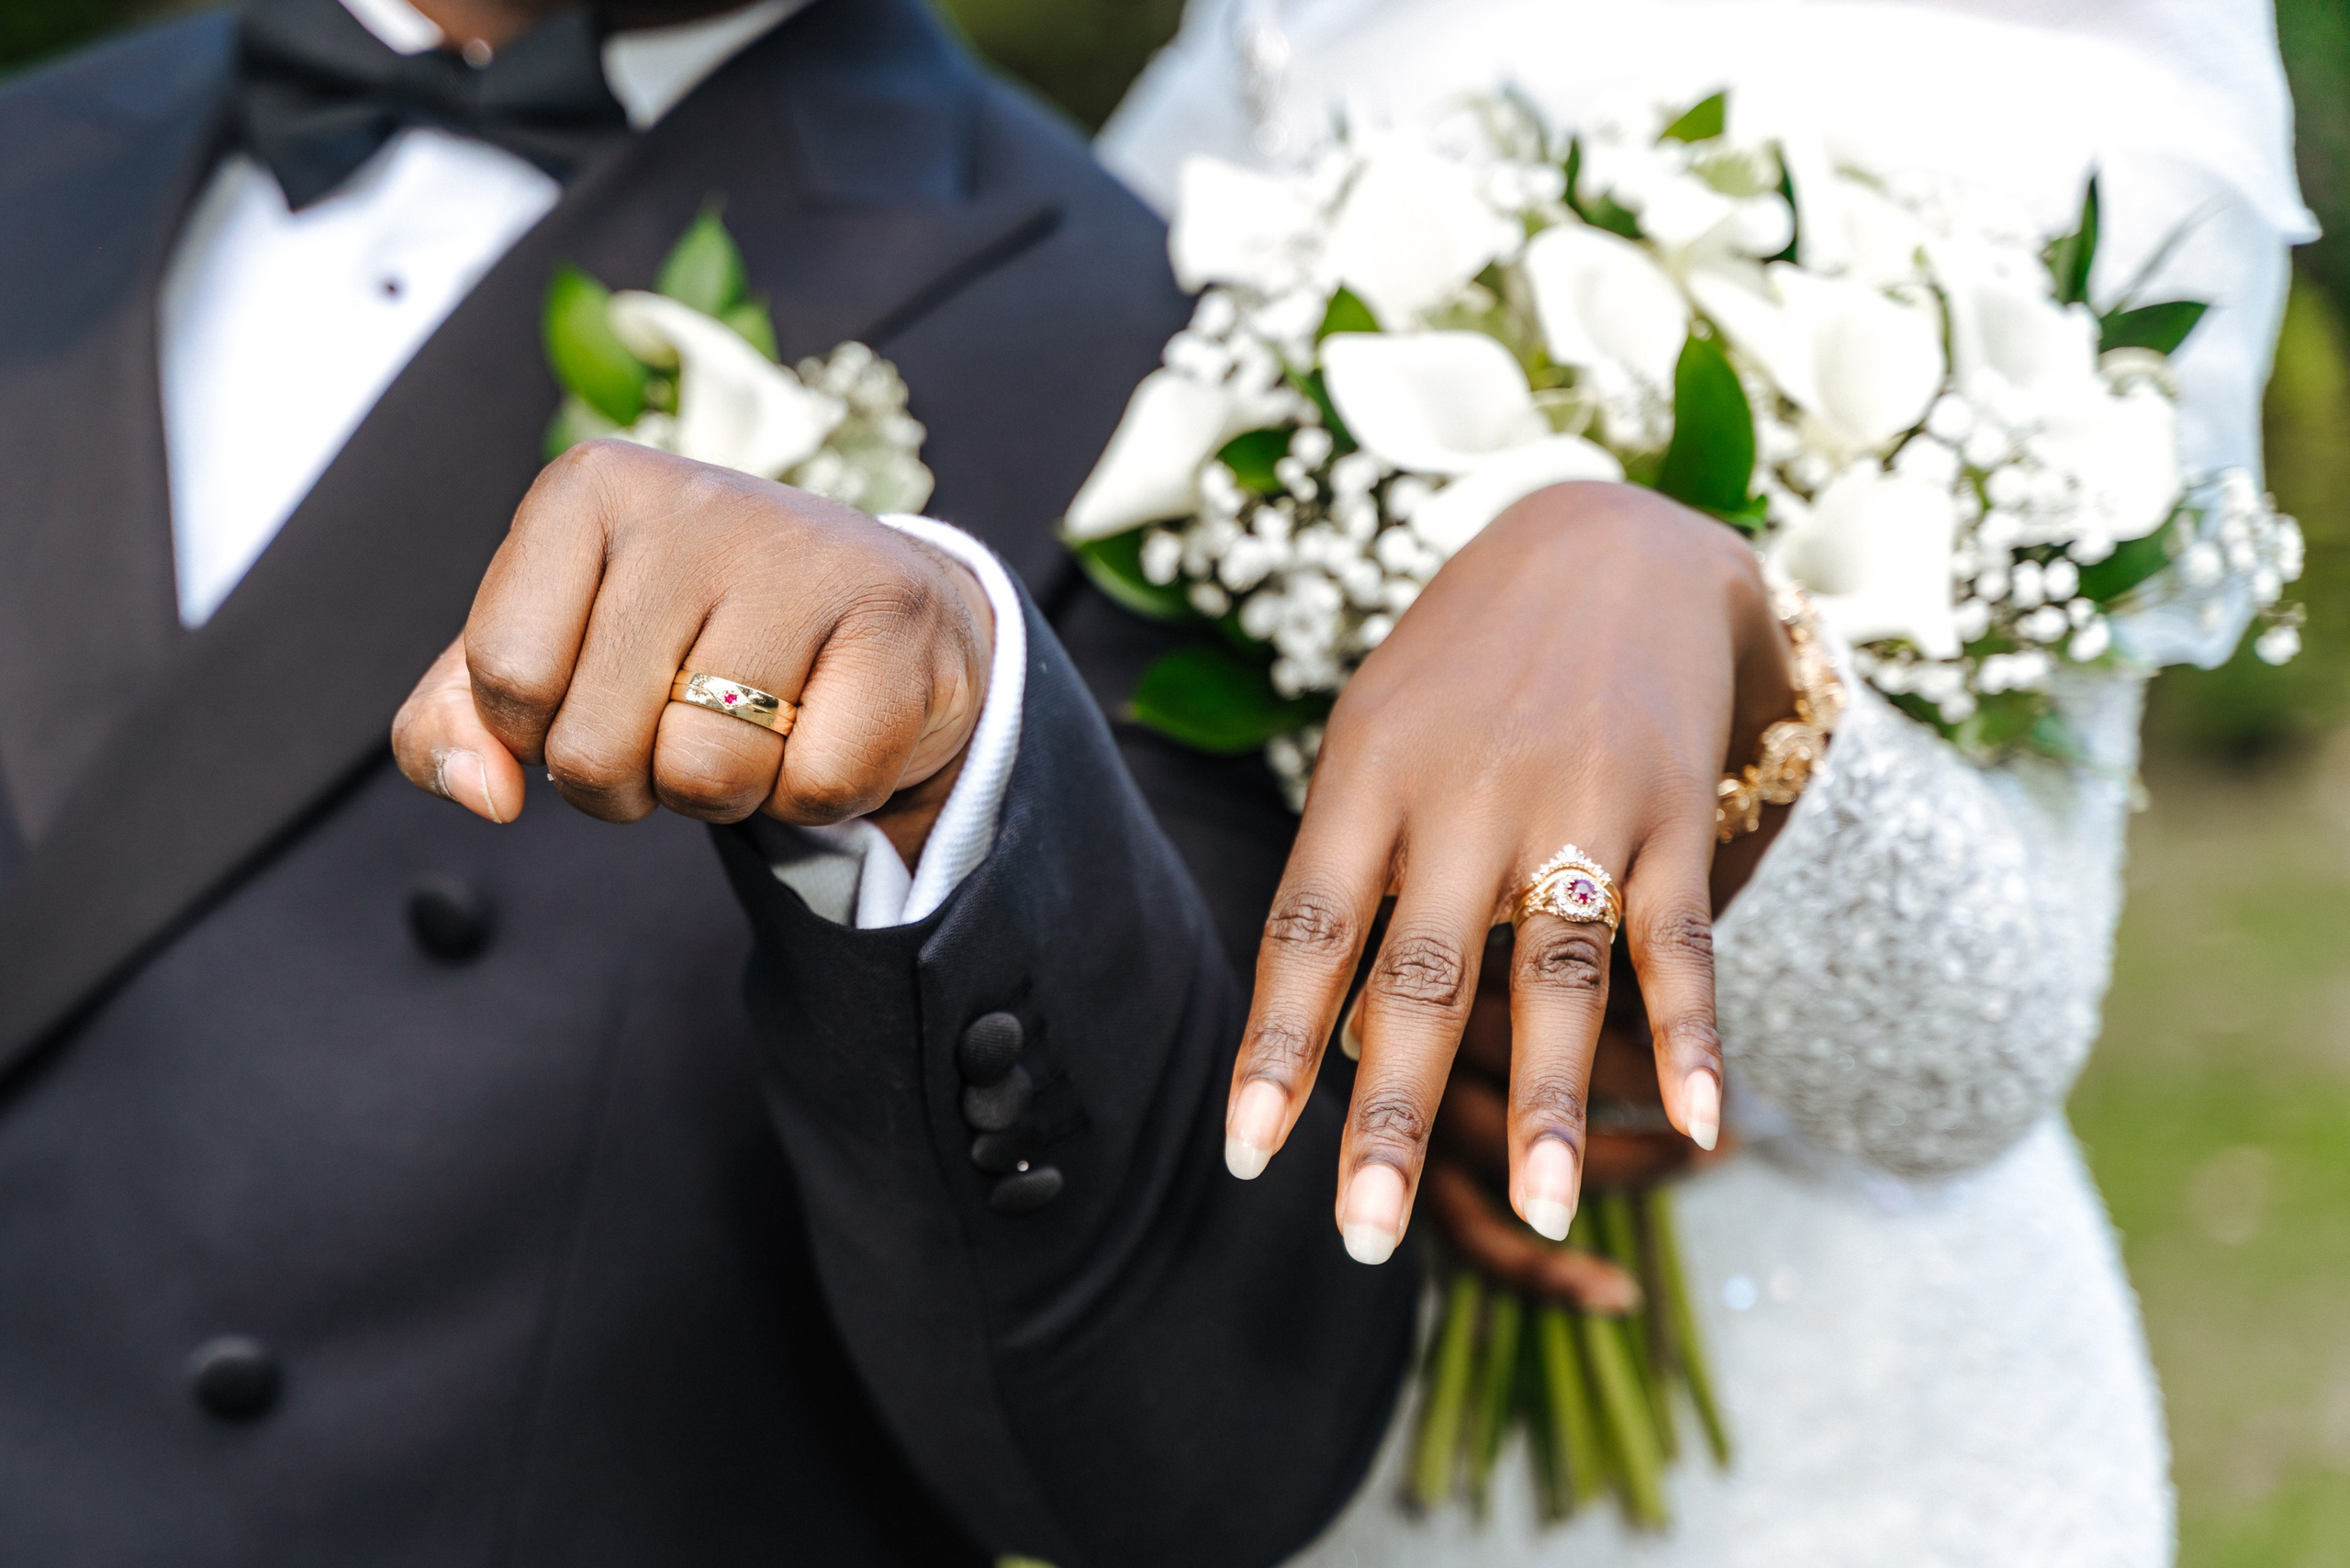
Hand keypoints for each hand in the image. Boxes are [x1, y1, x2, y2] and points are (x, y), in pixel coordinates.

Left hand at [391, 441, 992, 860]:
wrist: (884, 612)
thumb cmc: (695, 636)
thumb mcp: (554, 659)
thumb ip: (458, 721)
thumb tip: (486, 795)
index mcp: (590, 487)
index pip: (506, 674)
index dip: (541, 729)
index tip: (599, 690)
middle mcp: (696, 499)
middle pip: (595, 746)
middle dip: (634, 780)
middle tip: (686, 719)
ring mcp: (805, 554)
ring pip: (704, 776)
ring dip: (728, 793)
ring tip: (764, 723)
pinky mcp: (895, 619)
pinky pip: (815, 788)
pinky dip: (816, 794)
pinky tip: (832, 722)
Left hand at [1221, 481, 1794, 1263]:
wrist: (1614, 534)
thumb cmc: (1467, 661)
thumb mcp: (1380, 728)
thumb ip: (1356, 863)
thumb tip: (1344, 1034)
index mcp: (1367, 774)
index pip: (1307, 931)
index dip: (1276, 1048)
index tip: (1250, 1154)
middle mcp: (1464, 793)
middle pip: (1419, 975)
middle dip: (1392, 1115)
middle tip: (1363, 1234)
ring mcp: (1575, 801)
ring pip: (1555, 972)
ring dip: (1555, 1105)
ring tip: (1550, 1220)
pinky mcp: (1669, 809)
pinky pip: (1680, 939)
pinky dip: (1694, 1033)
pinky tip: (1702, 1125)